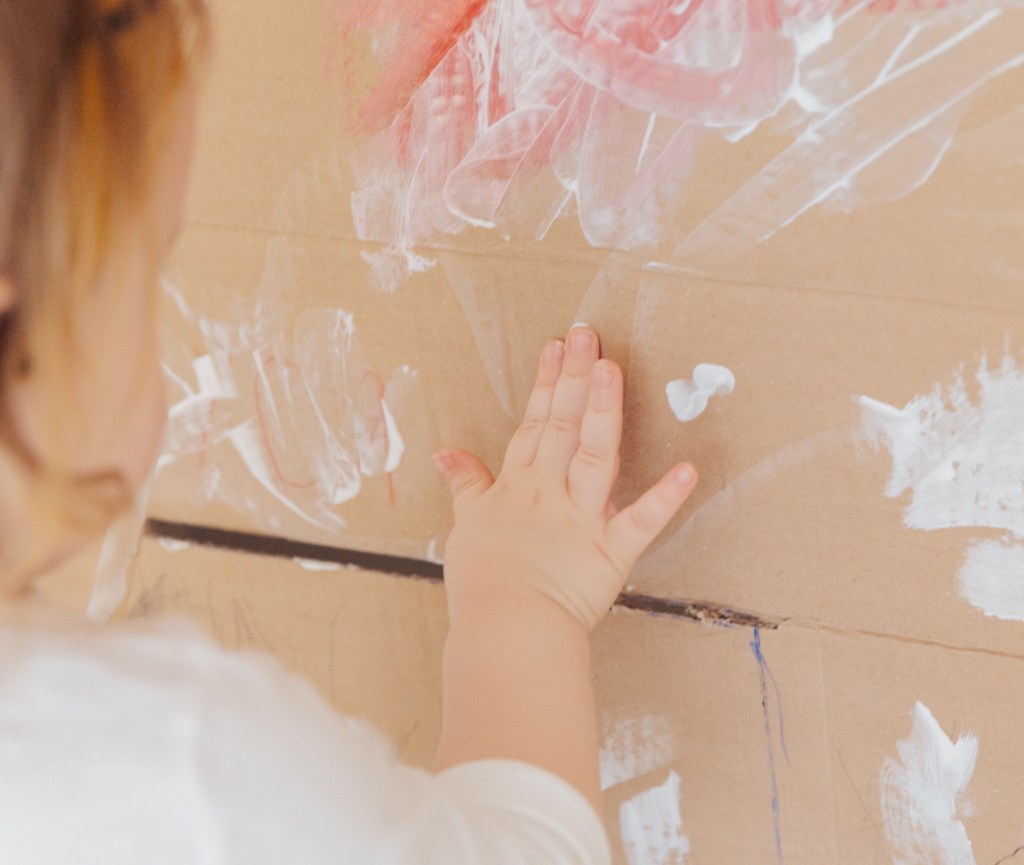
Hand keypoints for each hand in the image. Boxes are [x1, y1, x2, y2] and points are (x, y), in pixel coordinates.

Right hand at [435, 326, 697, 632]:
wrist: (501, 628)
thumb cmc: (483, 583)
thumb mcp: (466, 525)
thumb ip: (466, 485)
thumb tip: (447, 454)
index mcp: (519, 486)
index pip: (533, 424)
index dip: (546, 383)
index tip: (557, 346)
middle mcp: (549, 492)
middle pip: (561, 425)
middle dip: (573, 378)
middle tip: (587, 334)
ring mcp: (581, 518)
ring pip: (592, 456)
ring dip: (601, 412)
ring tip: (610, 370)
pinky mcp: (610, 552)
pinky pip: (641, 522)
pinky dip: (665, 498)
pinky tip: (688, 468)